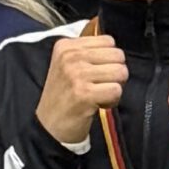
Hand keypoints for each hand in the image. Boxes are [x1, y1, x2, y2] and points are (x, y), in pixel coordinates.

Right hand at [34, 31, 128, 148]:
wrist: (49, 127)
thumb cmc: (63, 97)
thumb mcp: (67, 65)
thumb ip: (88, 52)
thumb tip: (114, 47)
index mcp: (66, 46)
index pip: (109, 41)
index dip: (108, 60)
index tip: (94, 74)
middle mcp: (70, 57)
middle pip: (118, 55)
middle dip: (114, 73)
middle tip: (98, 86)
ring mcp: (76, 74)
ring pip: (120, 72)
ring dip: (114, 87)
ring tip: (98, 95)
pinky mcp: (84, 93)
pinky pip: (116, 90)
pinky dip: (112, 100)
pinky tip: (98, 104)